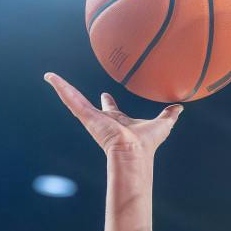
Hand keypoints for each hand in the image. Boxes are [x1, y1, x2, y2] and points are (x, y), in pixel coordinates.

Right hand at [43, 73, 183, 157]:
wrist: (133, 154)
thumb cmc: (146, 144)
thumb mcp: (162, 125)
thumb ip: (170, 116)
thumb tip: (180, 108)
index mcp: (118, 122)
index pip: (111, 111)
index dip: (108, 103)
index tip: (105, 95)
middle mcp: (103, 121)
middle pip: (88, 105)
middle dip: (78, 96)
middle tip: (67, 85)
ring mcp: (92, 119)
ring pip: (74, 99)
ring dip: (62, 88)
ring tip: (50, 76)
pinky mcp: (86, 117)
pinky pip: (71, 99)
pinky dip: (61, 87)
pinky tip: (51, 77)